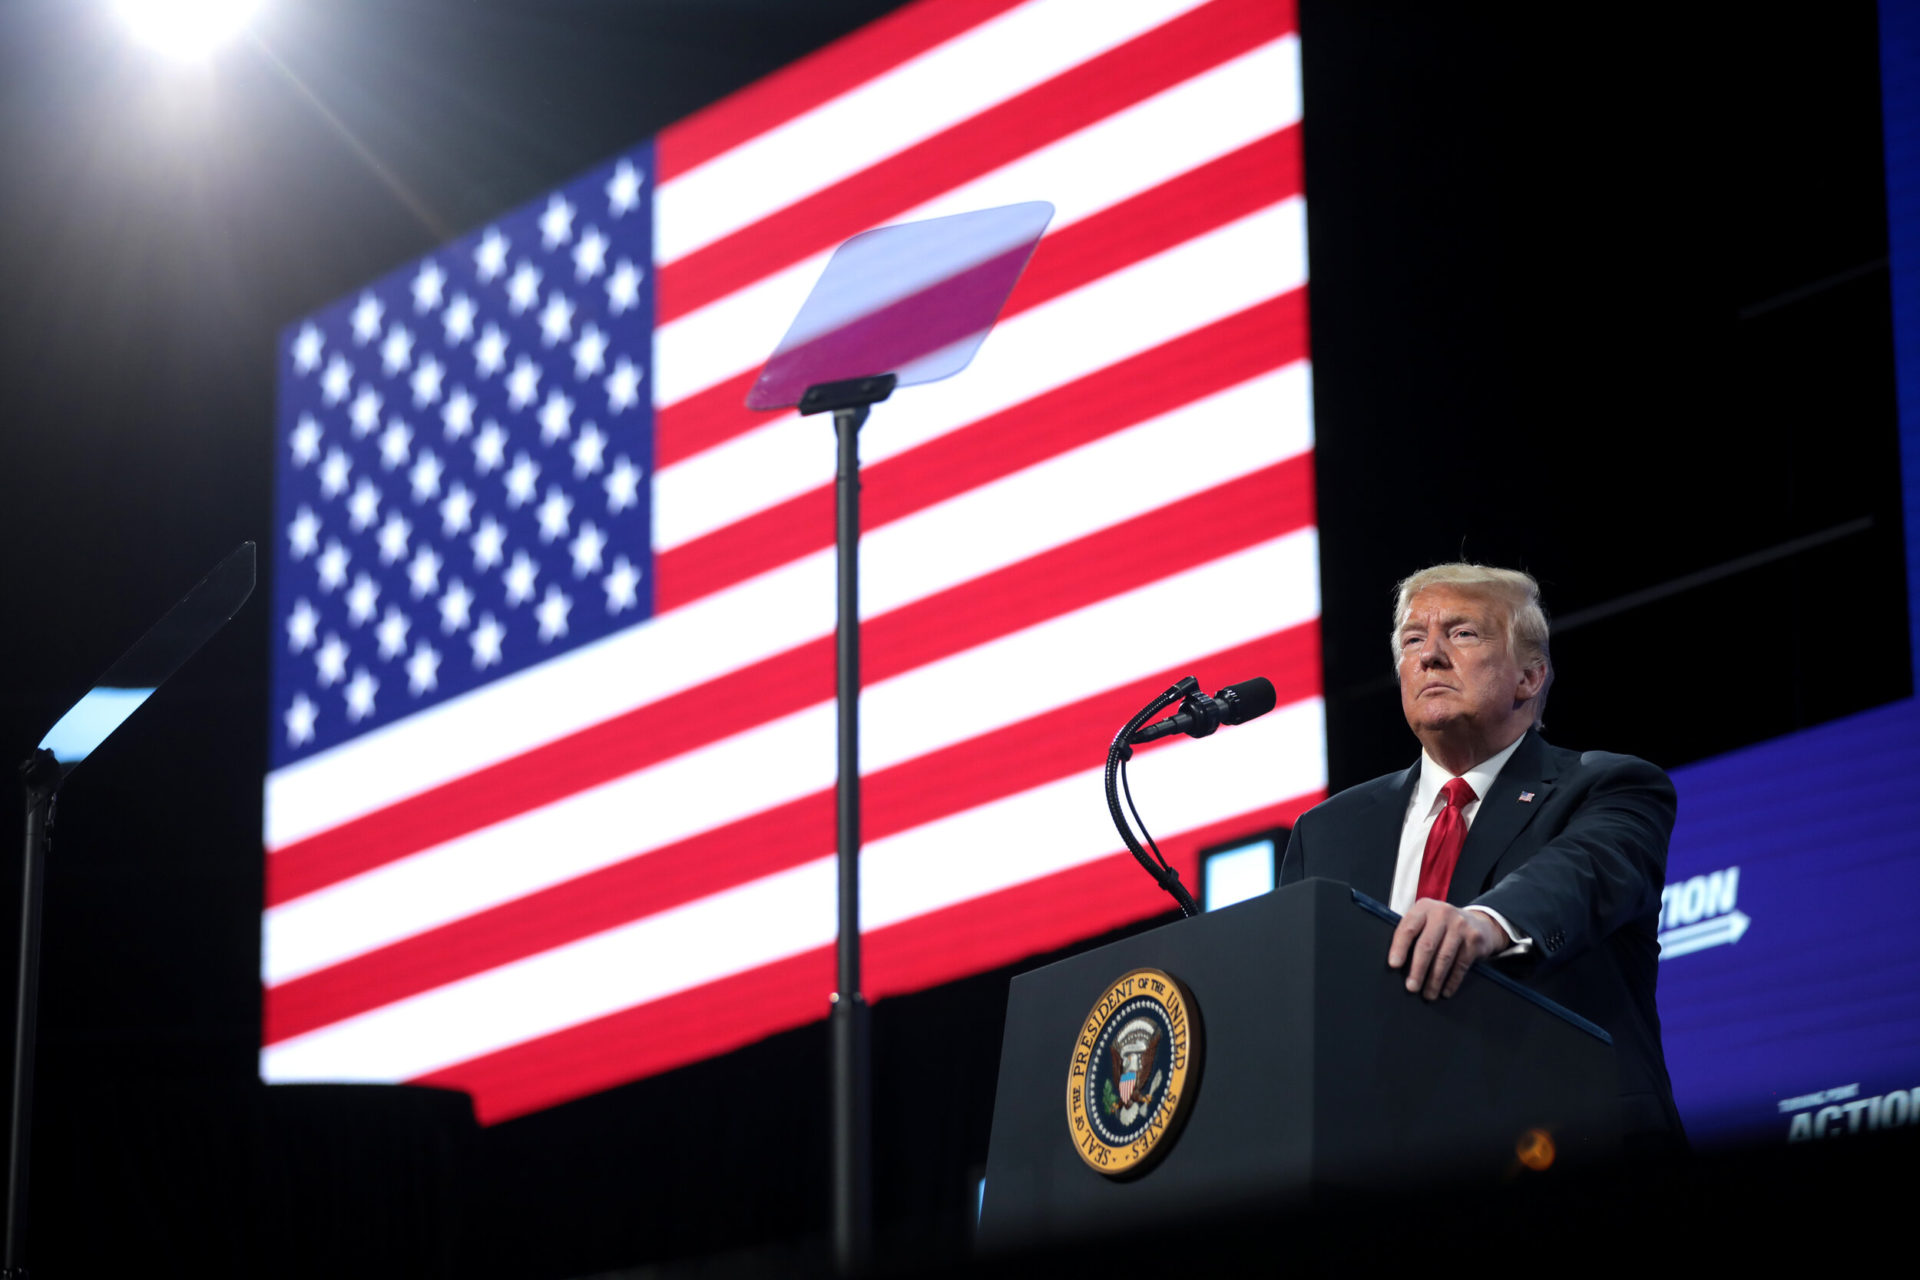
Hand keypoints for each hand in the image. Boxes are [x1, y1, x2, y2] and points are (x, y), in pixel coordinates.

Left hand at [1387, 901, 1508, 999]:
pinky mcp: (1475, 939)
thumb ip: (1413, 933)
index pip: (1408, 928)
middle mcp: (1442, 913)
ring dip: (1434, 980)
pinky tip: (1445, 991)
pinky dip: (1452, 981)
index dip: (1399, 947)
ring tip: (1428, 994)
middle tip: (1411, 988)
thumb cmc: (1442, 926)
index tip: (1394, 965)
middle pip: (1426, 945)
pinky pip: (1461, 965)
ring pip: (1444, 958)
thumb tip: (1396, 964)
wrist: (1478, 922)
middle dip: (1418, 969)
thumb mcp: (1426, 921)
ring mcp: (1460, 925)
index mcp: (1424, 908)